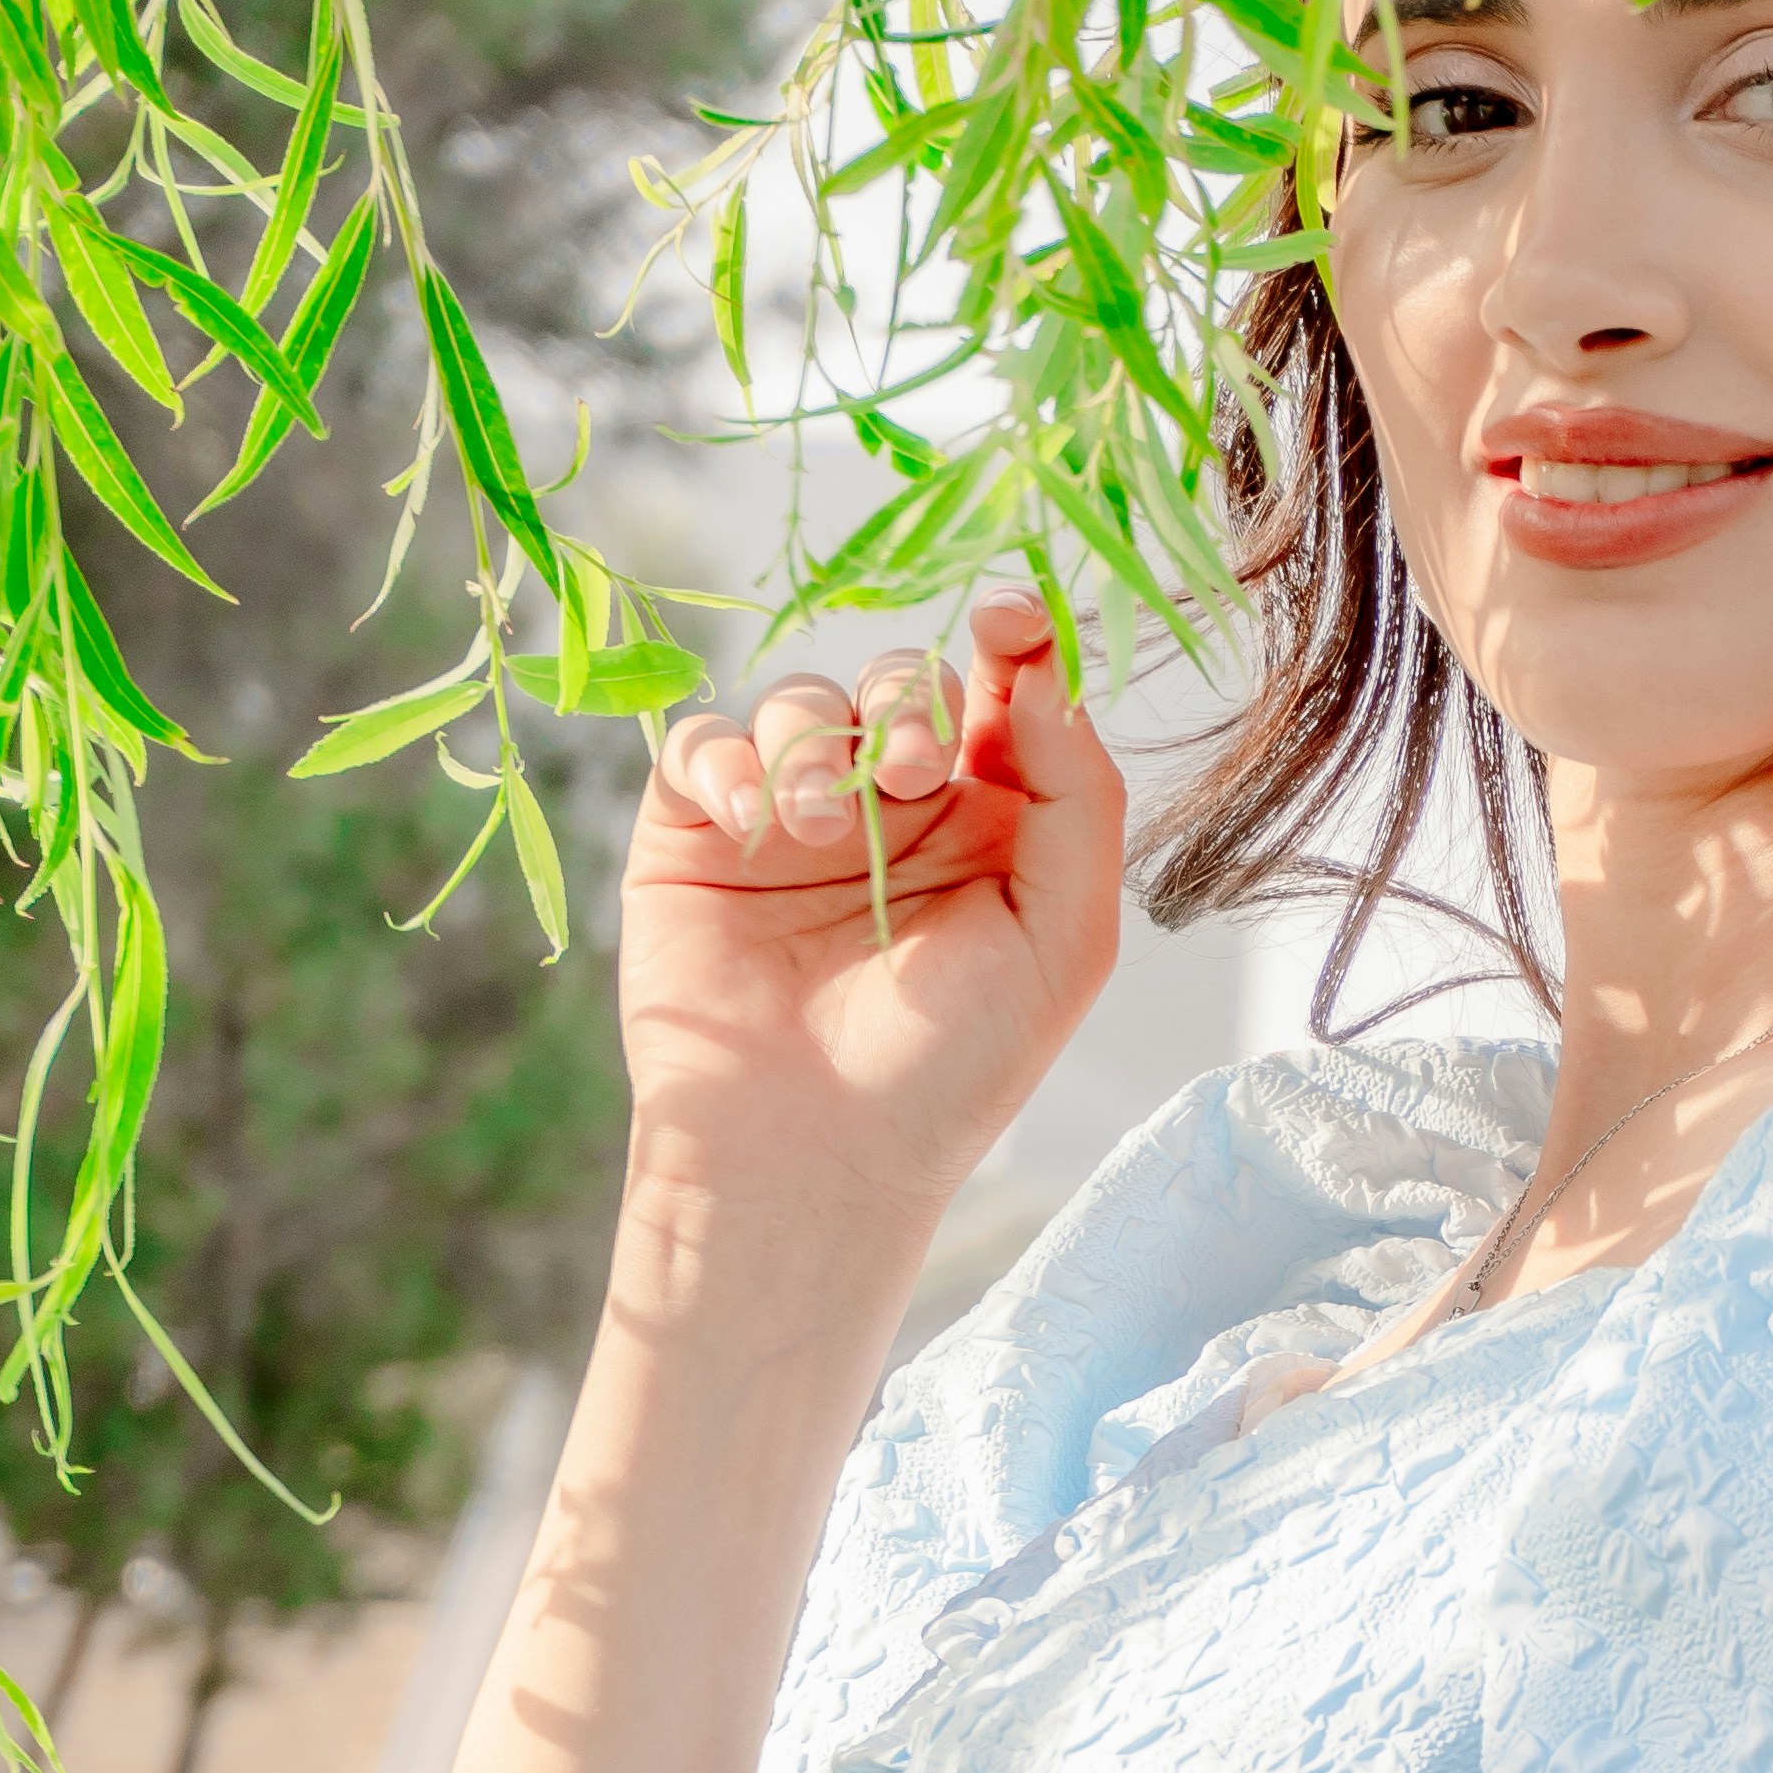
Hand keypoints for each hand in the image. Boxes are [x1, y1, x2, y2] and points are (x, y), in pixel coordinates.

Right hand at [620, 590, 1123, 1250]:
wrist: (815, 1153)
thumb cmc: (953, 1064)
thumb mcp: (1064, 937)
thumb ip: (1077, 794)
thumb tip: (1046, 667)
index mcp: (988, 825)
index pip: (1001, 697)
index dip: (1011, 642)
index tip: (1011, 619)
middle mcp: (890, 811)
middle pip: (899, 682)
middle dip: (909, 703)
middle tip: (914, 775)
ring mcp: (790, 819)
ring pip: (801, 701)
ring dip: (816, 741)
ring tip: (821, 827)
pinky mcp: (696, 836)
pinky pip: (703, 743)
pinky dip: (726, 757)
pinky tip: (753, 822)